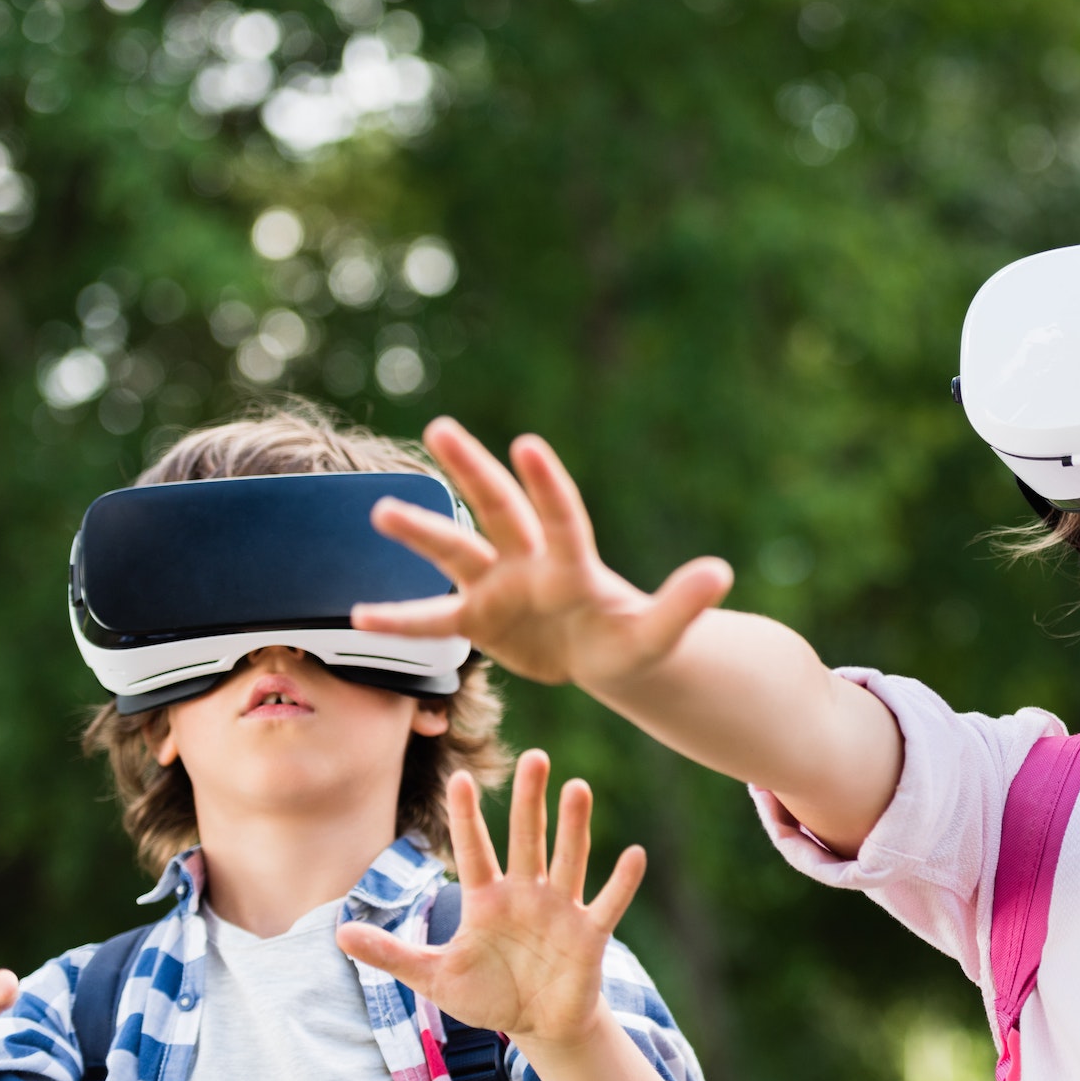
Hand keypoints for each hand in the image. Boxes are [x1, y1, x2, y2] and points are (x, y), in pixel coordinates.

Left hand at [336, 751, 644, 1050]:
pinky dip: (622, 882)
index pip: (474, 849)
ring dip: (573, 826)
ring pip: (568, 859)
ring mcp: (560, 909)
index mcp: (487, 898)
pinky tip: (634, 854)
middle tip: (534, 756)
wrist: (538, 1025)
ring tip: (578, 787)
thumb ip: (392, 954)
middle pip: (527, 839)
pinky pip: (608, 903)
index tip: (459, 776)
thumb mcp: (434, 976)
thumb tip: (338, 934)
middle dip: (530, 800)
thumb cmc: (487, 992)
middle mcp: (526, 893)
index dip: (466, 817)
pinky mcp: (589, 934)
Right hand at [353, 417, 732, 689]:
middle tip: (442, 427)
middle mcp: (530, 561)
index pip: (560, 517)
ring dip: (421, 531)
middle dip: (473, 470)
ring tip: (380, 508)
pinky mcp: (477, 619)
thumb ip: (681, 604)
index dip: (547, 484)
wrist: (597, 654)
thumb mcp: (658, 633)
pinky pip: (433, 619)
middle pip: (498, 509)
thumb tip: (721, 571)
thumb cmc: (630, 640)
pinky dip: (400, 620)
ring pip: (455, 552)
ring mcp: (498, 585)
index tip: (528, 444)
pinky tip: (358, 617)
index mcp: (573, 563)